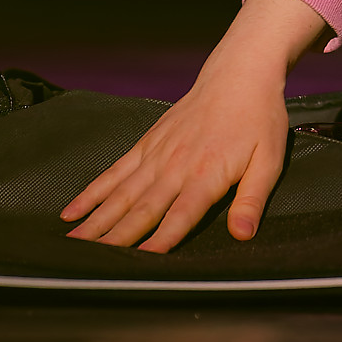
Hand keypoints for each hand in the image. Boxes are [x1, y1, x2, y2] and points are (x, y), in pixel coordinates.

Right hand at [60, 0, 328, 251]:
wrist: (238, 75)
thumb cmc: (258, 119)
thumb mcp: (269, 160)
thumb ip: (251, 199)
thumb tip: (242, 235)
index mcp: (206, 175)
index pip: (180, 216)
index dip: (161, 241)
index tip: (140, 264)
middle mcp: (174, 167)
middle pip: (141, 210)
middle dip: (116, 239)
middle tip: (91, 266)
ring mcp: (155, 155)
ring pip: (120, 195)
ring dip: (96, 221)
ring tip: (73, 245)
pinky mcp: (145, 145)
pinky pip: (113, 172)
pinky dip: (92, 193)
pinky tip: (72, 211)